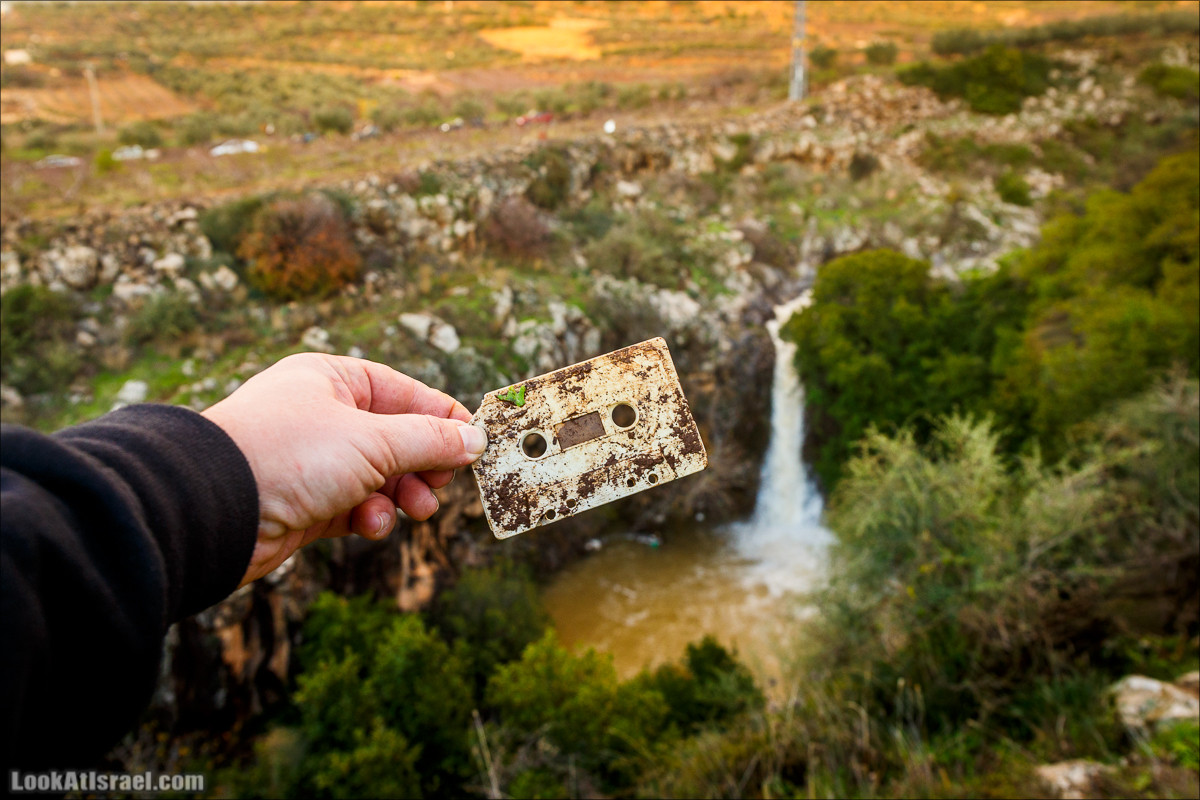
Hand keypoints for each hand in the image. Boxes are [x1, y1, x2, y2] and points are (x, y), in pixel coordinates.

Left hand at [200, 353, 486, 586]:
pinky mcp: (302, 503)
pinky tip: (369, 525)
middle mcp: (319, 414)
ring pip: (377, 476)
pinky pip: (353, 506)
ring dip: (400, 496)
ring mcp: (310, 460)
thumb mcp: (373, 441)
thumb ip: (428, 441)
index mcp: (331, 379)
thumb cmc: (288, 454)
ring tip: (414, 510)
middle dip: (422, 465)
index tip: (475, 444)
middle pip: (394, 437)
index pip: (403, 392)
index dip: (441, 418)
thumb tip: (474, 440)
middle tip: (443, 486)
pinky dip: (368, 516)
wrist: (211, 510)